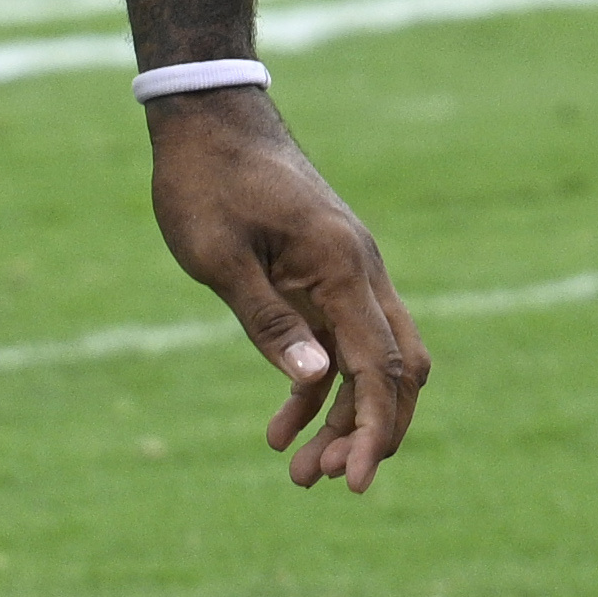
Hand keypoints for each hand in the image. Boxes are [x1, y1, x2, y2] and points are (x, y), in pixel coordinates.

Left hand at [150, 87, 425, 490]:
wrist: (206, 113)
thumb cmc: (204, 180)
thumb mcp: (219, 257)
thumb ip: (266, 320)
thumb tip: (313, 379)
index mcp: (341, 267)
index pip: (378, 366)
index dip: (373, 430)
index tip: (353, 482)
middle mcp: (360, 270)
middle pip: (393, 369)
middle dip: (368, 432)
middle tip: (322, 483)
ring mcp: (345, 270)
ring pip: (367, 359)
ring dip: (342, 417)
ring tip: (299, 473)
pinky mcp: (323, 271)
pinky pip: (337, 340)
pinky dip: (318, 385)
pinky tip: (282, 426)